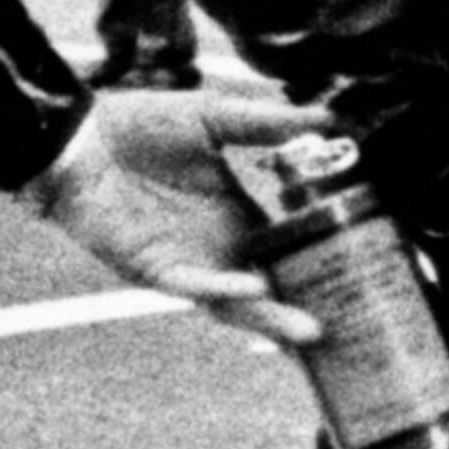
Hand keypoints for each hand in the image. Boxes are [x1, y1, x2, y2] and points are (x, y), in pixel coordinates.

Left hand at [24, 88, 334, 349]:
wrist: (75, 135)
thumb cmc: (139, 125)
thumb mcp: (216, 118)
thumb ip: (270, 123)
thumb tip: (331, 117)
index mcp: (240, 214)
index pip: (293, 246)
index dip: (328, 261)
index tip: (373, 269)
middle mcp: (221, 245)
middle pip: (274, 287)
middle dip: (309, 309)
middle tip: (355, 327)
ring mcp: (190, 261)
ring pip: (238, 302)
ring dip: (273, 319)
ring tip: (312, 332)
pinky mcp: (155, 268)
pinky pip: (194, 286)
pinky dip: (224, 292)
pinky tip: (255, 290)